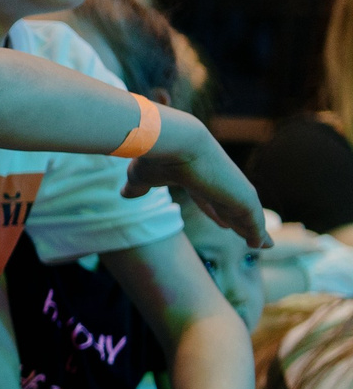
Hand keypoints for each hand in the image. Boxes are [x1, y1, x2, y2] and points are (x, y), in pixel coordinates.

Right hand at [126, 112, 269, 247]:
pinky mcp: (243, 198)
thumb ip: (137, 187)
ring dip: (253, 230)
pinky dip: (258, 232)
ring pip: (246, 215)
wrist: (176, 143)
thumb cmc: (157, 156)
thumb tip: (125, 194)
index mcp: (198, 176)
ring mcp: (233, 188)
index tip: (223, 222)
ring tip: (263, 245)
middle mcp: (218, 181)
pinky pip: (254, 221)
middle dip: (240, 221)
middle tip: (250, 234)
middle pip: (231, 207)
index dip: (216, 211)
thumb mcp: (142, 177)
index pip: (210, 198)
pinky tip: (262, 244)